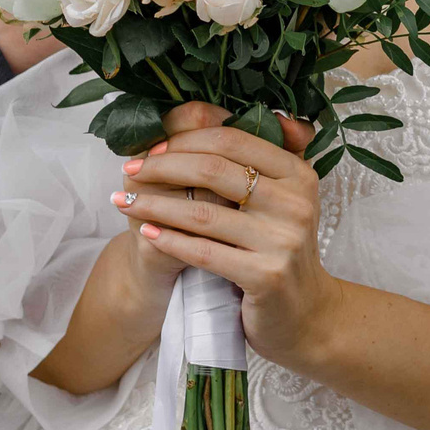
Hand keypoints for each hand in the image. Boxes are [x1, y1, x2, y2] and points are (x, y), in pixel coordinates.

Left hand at [114, 103, 335, 368]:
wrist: (306, 314)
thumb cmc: (281, 249)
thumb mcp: (281, 198)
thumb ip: (255, 160)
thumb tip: (202, 115)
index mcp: (298, 173)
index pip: (233, 140)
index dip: (187, 140)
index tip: (153, 148)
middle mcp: (296, 202)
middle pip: (214, 170)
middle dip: (163, 167)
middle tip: (130, 170)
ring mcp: (284, 240)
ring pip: (203, 213)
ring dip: (155, 205)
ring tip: (123, 201)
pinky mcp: (267, 276)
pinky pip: (205, 252)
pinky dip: (170, 240)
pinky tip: (146, 233)